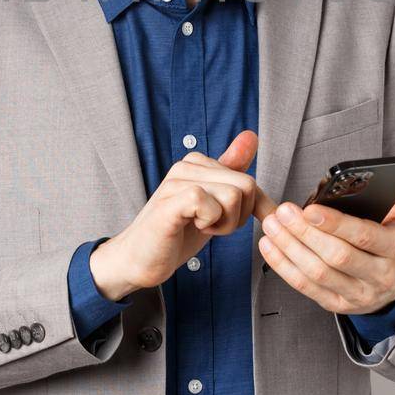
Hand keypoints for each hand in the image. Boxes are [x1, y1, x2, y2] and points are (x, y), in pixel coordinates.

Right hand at [90, 130, 276, 299]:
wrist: (139, 258)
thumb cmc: (177, 233)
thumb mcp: (213, 202)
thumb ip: (231, 172)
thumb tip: (251, 135)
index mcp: (199, 163)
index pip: (249, 181)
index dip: (254, 209)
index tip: (242, 224)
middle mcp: (187, 165)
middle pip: (246, 186)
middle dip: (238, 216)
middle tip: (212, 226)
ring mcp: (176, 181)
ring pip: (233, 196)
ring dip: (224, 223)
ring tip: (199, 226)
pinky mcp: (170, 202)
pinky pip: (209, 205)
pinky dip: (209, 223)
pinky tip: (191, 226)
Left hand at [257, 180, 394, 313]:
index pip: (365, 237)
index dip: (336, 224)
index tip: (310, 209)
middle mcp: (380, 275)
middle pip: (337, 256)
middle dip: (305, 233)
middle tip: (283, 212)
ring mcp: (358, 294)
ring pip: (318, 273)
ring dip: (289, 248)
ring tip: (272, 224)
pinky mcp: (337, 304)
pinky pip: (306, 287)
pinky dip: (283, 266)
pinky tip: (269, 246)